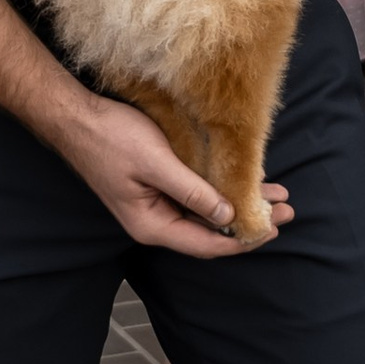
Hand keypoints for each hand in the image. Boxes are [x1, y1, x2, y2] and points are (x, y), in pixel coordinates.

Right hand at [51, 86, 295, 256]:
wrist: (76, 118)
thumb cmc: (110, 139)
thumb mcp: (156, 164)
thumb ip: (192, 192)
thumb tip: (228, 217)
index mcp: (153, 226)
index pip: (208, 245)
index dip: (244, 239)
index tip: (274, 227)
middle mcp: (156, 222)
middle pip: (211, 233)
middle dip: (251, 223)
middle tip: (288, 211)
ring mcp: (157, 205)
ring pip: (208, 214)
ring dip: (241, 205)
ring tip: (277, 196)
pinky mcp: (158, 187)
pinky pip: (197, 197)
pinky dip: (223, 191)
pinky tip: (244, 182)